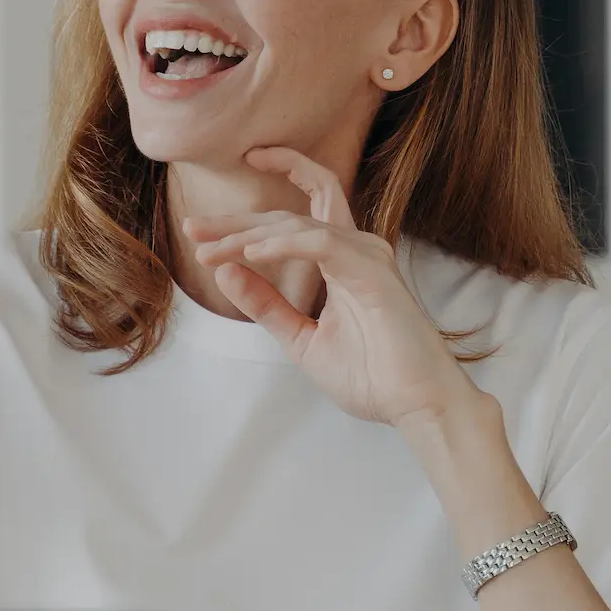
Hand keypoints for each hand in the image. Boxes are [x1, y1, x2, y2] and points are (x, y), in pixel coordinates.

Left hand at [185, 147, 481, 427]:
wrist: (417, 405)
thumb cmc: (373, 376)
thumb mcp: (301, 339)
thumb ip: (267, 305)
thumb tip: (227, 271)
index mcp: (345, 261)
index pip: (302, 212)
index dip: (258, 205)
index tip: (209, 219)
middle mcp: (357, 249)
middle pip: (289, 214)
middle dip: (236, 222)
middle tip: (193, 230)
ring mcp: (367, 257)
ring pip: (298, 224)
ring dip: (248, 235)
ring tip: (209, 250)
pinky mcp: (372, 272)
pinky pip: (320, 242)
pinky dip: (283, 244)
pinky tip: (250, 253)